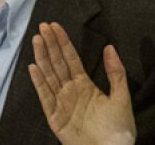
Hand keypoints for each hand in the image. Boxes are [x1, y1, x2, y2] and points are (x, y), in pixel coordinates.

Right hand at [28, 22, 133, 144]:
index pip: (71, 58)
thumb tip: (110, 47)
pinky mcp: (54, 115)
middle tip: (42, 26)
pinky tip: (33, 67)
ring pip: (49, 75)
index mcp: (85, 85)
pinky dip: (39, 82)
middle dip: (50, 44)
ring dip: (42, 57)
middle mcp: (70, 90)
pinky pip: (45, 95)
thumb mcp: (122, 98)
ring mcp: (61, 102)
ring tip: (36, 40)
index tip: (54, 26)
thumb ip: (116, 73)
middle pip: (57, 63)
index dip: (63, 42)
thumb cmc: (118, 129)